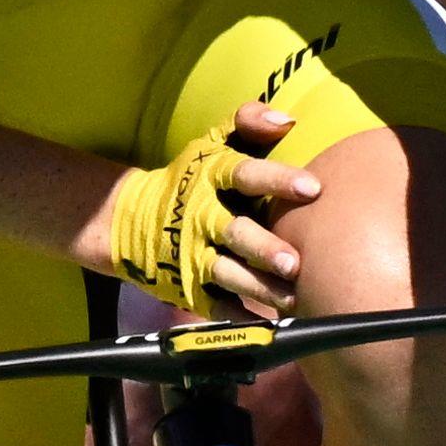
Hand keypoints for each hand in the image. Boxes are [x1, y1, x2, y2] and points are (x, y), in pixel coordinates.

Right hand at [106, 102, 318, 315]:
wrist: (133, 218)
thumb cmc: (194, 176)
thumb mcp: (215, 141)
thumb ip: (249, 122)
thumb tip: (287, 119)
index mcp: (212, 175)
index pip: (246, 174)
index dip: (277, 180)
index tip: (312, 187)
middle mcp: (202, 215)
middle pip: (235, 232)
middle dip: (264, 248)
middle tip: (294, 263)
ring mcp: (192, 253)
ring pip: (227, 273)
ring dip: (257, 287)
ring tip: (289, 300)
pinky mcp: (188, 285)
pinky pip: (214, 305)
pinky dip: (237, 317)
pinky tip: (264, 326)